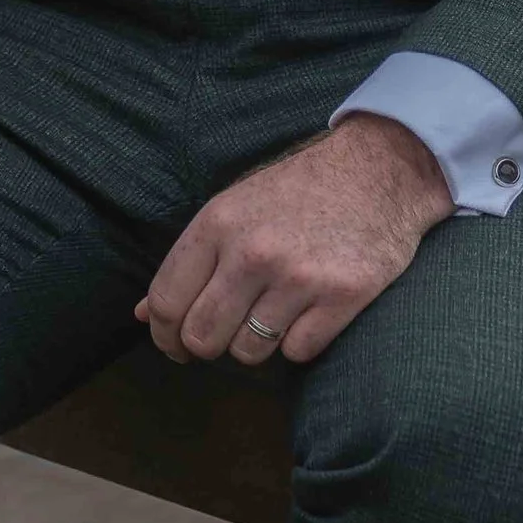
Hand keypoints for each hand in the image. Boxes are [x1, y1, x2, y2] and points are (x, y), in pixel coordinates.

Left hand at [138, 115, 452, 369]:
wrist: (380, 170)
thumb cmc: (299, 192)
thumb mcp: (234, 208)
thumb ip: (189, 261)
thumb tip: (142, 314)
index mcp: (218, 223)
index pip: (167, 302)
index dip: (163, 335)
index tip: (174, 345)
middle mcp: (253, 251)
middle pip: (202, 337)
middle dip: (206, 347)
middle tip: (222, 337)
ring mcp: (299, 276)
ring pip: (249, 352)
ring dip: (256, 345)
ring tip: (271, 316)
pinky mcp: (343, 296)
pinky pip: (298, 352)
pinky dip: (300, 343)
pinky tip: (308, 313)